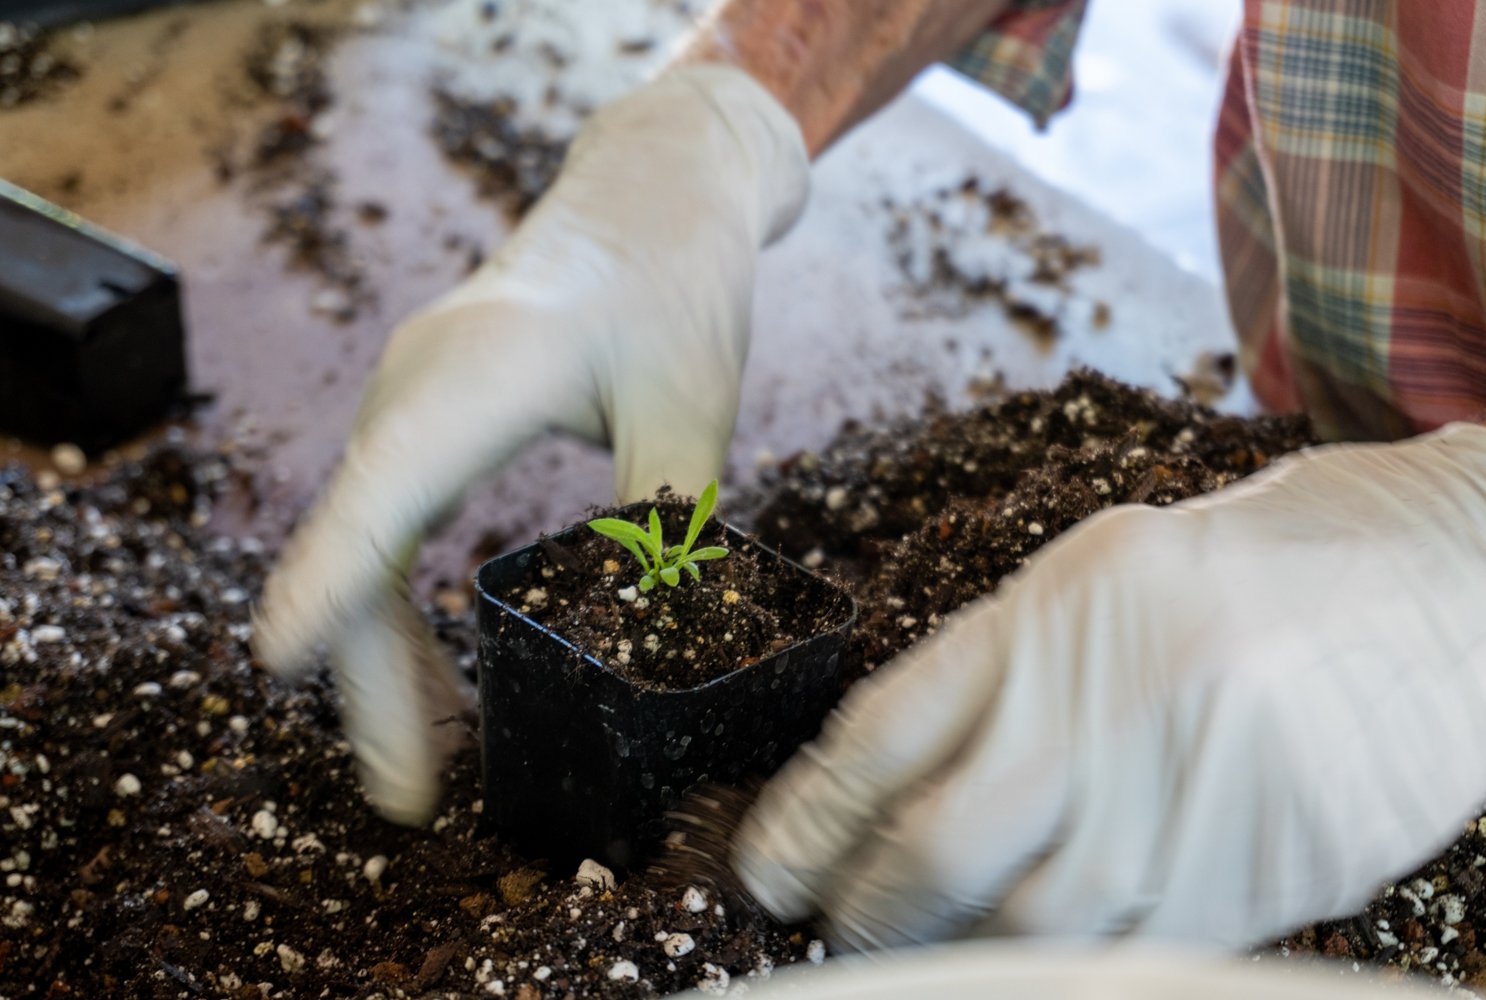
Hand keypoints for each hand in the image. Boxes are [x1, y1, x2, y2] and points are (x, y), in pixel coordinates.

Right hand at [252, 65, 808, 823]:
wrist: (647, 196)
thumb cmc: (674, 283)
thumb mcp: (695, 404)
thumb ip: (666, 518)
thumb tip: (652, 639)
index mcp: (477, 376)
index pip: (384, 494)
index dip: (330, 580)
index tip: (277, 660)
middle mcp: (416, 390)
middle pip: (360, 549)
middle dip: (373, 678)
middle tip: (412, 797)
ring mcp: (410, 405)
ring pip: (366, 551)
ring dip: (386, 658)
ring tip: (430, 768)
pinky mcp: (425, 422)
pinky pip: (390, 531)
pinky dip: (402, 613)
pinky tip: (442, 683)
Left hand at [735, 424, 1485, 949]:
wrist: (1425, 583)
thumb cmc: (1236, 573)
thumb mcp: (1091, 579)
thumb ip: (990, 675)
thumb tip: (882, 791)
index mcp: (1050, 616)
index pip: (881, 739)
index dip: (805, 823)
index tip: (764, 873)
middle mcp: (1108, 709)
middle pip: (935, 850)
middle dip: (864, 910)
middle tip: (832, 928)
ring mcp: (1189, 800)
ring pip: (1027, 929)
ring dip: (953, 956)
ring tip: (916, 955)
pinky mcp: (1265, 875)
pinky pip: (1133, 957)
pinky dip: (1063, 971)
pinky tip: (1030, 960)